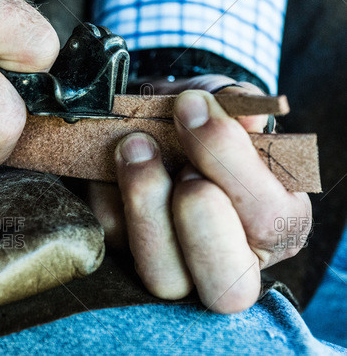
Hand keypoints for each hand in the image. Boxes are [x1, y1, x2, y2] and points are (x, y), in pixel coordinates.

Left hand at [87, 75, 311, 312]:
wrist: (147, 119)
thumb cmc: (195, 118)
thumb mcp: (220, 98)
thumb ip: (237, 103)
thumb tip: (248, 117)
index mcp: (275, 223)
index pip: (269, 220)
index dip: (229, 165)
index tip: (193, 110)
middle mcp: (232, 261)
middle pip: (227, 286)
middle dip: (198, 217)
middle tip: (178, 163)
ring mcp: (179, 268)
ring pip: (164, 278)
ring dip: (145, 205)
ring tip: (135, 145)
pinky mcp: (127, 259)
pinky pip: (113, 240)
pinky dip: (108, 195)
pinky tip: (112, 161)